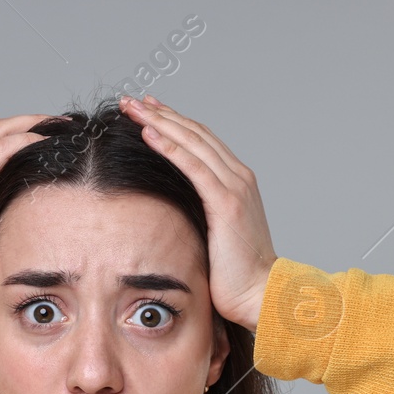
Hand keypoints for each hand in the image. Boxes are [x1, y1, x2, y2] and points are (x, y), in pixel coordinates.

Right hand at [0, 114, 51, 319]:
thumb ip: (0, 220)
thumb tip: (29, 219)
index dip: (18, 134)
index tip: (48, 138)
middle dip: (29, 121)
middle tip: (60, 125)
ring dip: (31, 123)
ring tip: (60, 126)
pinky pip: (2, 149)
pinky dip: (26, 139)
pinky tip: (47, 142)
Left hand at [120, 95, 276, 330]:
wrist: (261, 293)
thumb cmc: (237, 274)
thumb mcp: (217, 236)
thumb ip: (201, 215)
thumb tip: (174, 212)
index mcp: (237, 183)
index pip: (201, 142)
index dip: (174, 122)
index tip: (149, 110)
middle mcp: (238, 177)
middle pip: (195, 133)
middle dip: (162, 114)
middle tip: (132, 100)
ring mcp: (234, 187)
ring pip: (192, 142)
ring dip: (160, 122)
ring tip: (134, 108)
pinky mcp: (226, 202)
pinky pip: (193, 166)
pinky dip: (170, 147)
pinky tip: (149, 133)